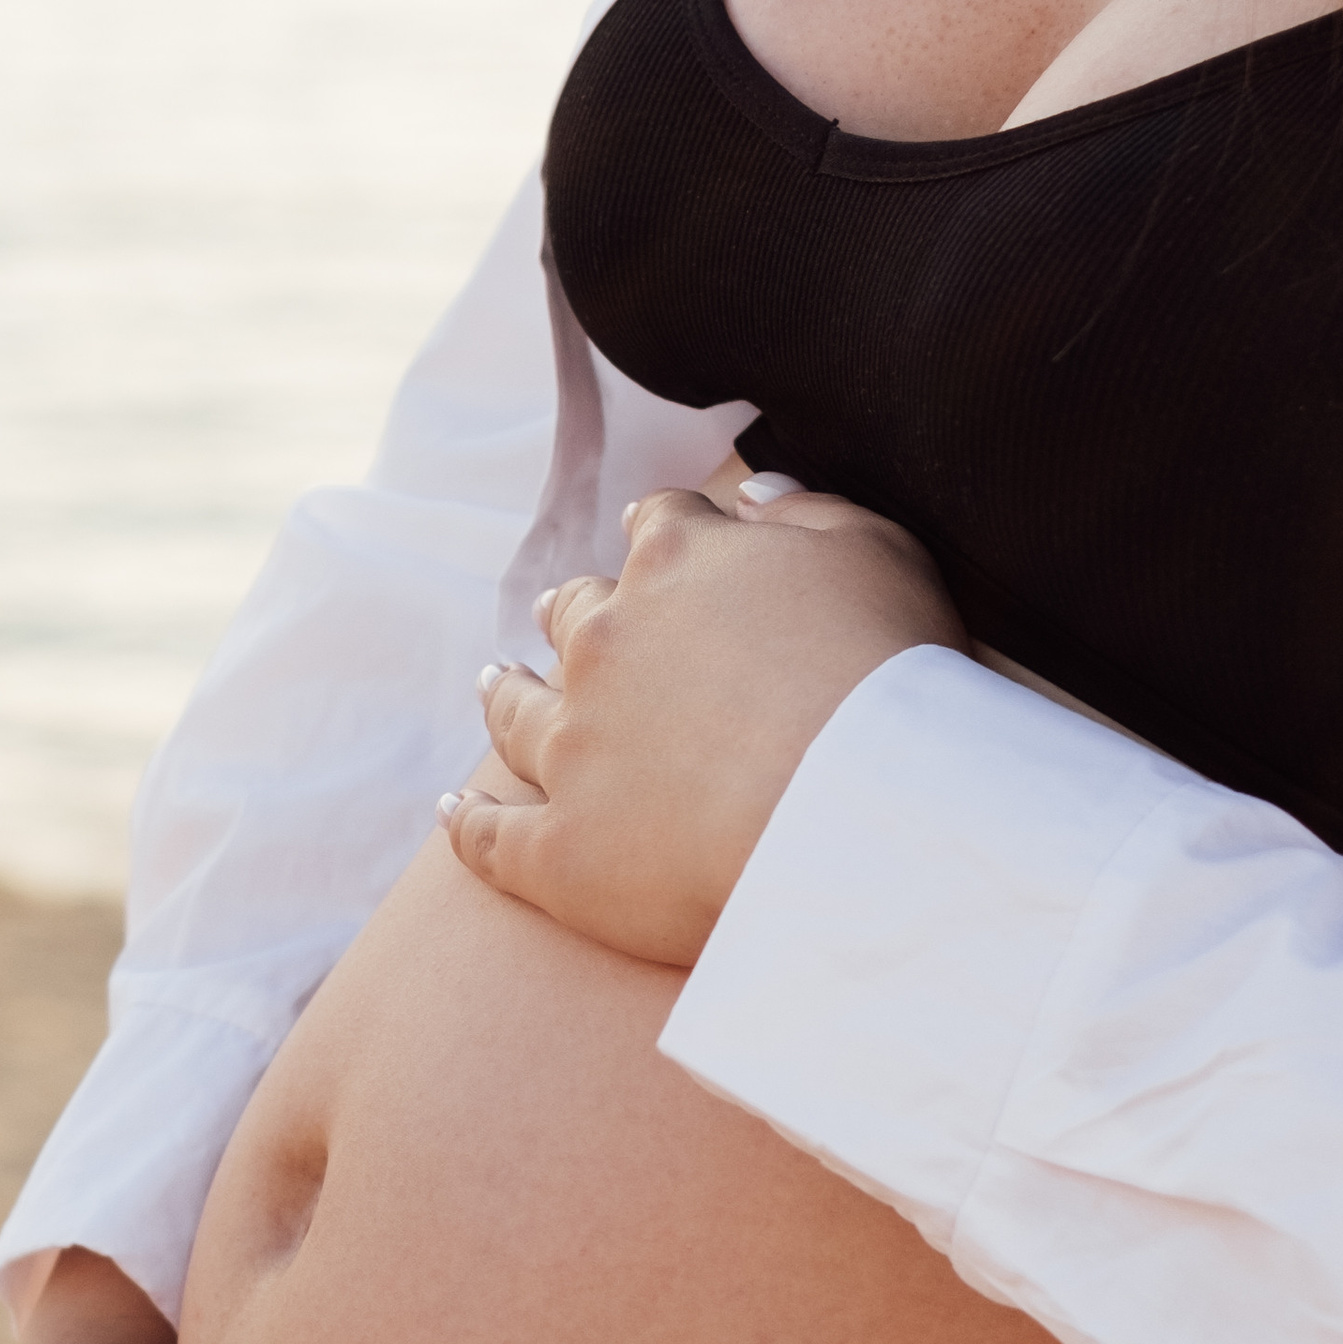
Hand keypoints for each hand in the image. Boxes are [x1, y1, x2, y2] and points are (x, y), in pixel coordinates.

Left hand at [441, 473, 963, 966]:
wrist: (855, 813)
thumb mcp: (880, 554)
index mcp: (679, 560)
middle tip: (554, 616)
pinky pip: (495, 837)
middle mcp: (606, 641)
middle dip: (568, 613)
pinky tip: (452, 816)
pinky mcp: (559, 850)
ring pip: (518, 713)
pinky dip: (470, 827)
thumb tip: (750, 494)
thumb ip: (811, 512)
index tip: (656, 540)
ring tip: (497, 686)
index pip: (660, 527)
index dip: (660, 535)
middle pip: (573, 615)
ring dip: (505, 696)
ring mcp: (573, 746)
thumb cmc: (889, 678)